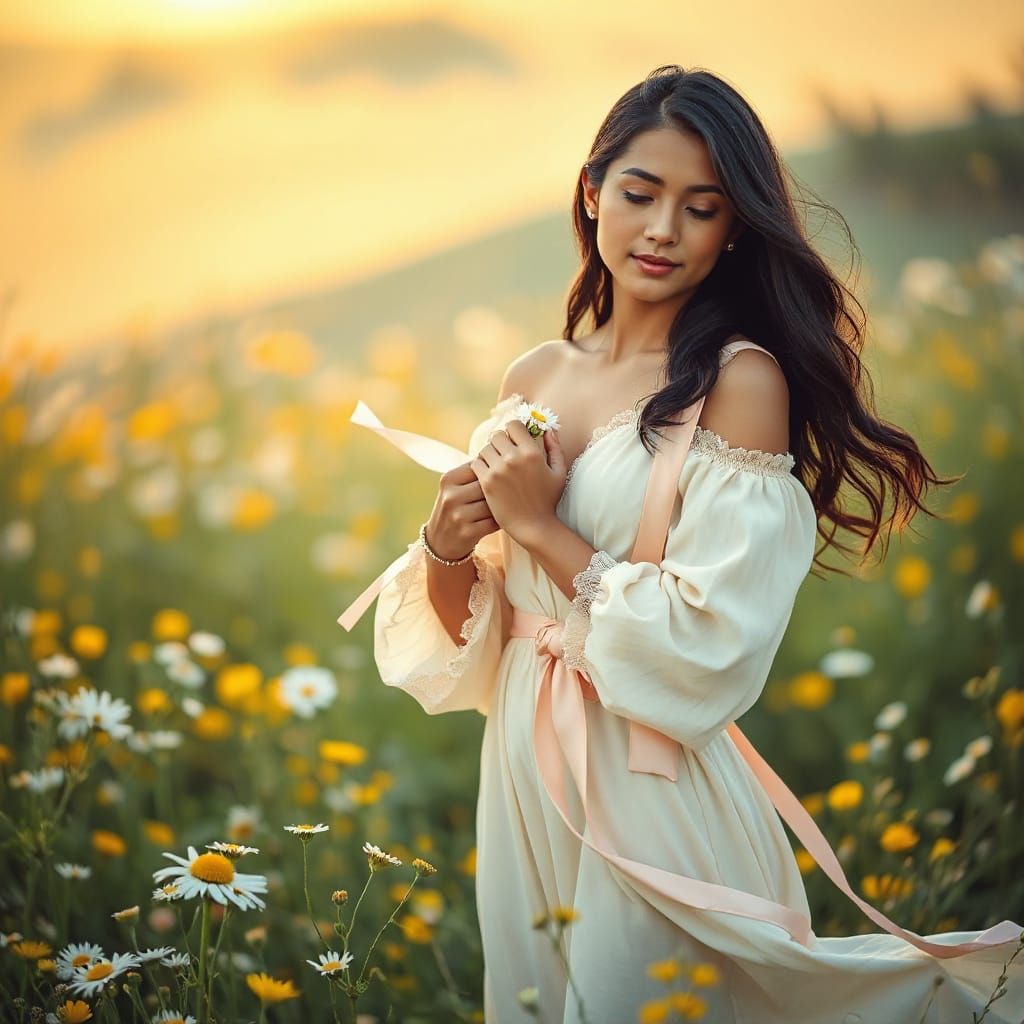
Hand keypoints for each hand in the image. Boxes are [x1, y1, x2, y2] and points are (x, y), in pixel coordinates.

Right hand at [425, 461, 498, 560]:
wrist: (440, 542)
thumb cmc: (455, 508)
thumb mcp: (454, 487)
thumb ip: (474, 472)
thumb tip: (502, 452)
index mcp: (448, 479)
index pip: (480, 466)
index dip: (493, 471)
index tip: (502, 475)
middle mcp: (451, 496)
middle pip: (489, 485)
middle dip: (500, 489)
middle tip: (510, 491)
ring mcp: (458, 515)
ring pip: (493, 504)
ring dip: (503, 505)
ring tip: (506, 505)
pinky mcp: (468, 533)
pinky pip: (494, 521)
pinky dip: (501, 520)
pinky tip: (502, 519)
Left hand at [469, 418, 567, 545]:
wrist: (534, 526)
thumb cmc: (549, 500)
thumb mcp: (559, 472)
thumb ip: (554, 447)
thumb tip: (548, 429)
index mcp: (532, 452)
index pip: (513, 425)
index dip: (513, 430)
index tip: (514, 440)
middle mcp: (514, 458)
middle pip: (497, 435)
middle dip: (500, 442)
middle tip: (503, 453)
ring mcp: (498, 470)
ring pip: (485, 448)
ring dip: (489, 454)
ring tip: (496, 465)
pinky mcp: (486, 482)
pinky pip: (476, 462)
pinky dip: (480, 466)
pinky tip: (488, 474)